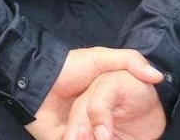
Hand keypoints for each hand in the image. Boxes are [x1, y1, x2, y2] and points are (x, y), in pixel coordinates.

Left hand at [25, 47, 163, 139]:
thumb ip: (128, 61)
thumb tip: (156, 75)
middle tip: (106, 134)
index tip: (116, 128)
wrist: (33, 75)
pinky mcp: (57, 139)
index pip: (112, 123)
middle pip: (102, 135)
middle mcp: (86, 120)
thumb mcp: (99, 58)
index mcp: (97, 106)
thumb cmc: (66, 67)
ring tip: (98, 135)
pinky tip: (81, 138)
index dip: (116, 125)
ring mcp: (72, 131)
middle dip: (106, 136)